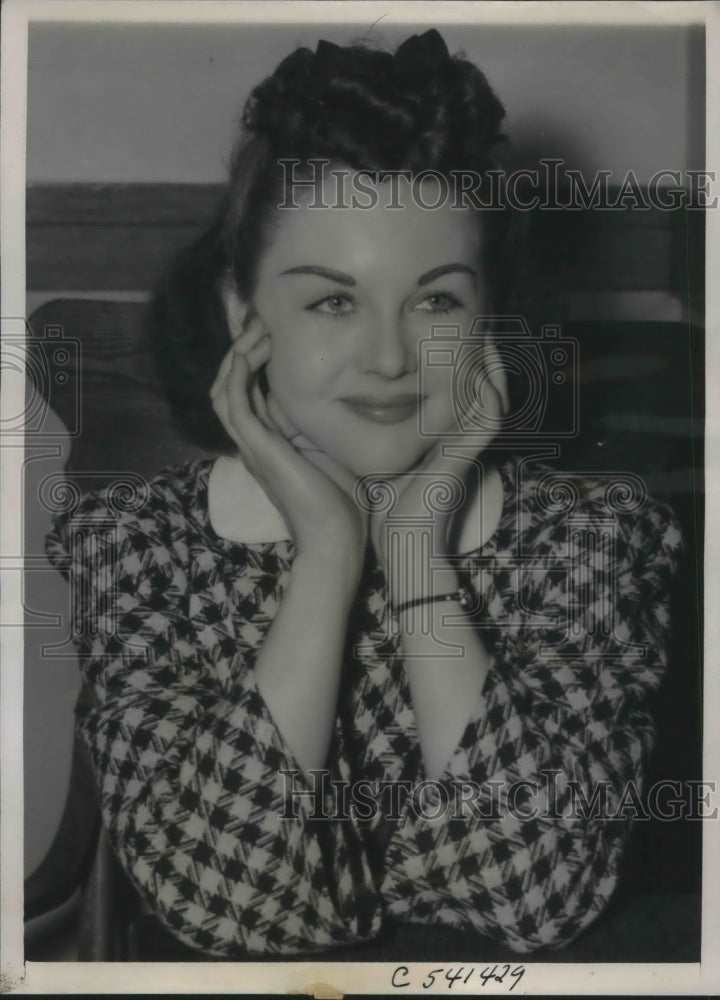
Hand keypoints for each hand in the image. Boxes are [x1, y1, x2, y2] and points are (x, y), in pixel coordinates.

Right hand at [210, 312, 367, 562]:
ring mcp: (252, 446)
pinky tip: (250, 351)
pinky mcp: (258, 449)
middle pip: (228, 386)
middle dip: (240, 350)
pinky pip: (234, 403)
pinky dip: (237, 374)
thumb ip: (328, 427)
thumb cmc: (343, 504)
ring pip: (224, 391)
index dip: (254, 359)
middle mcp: (255, 442)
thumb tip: (350, 396)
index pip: (249, 392)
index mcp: (270, 442)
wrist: (336, 540)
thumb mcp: (336, 451)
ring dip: (236, 356)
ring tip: (255, 329)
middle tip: (259, 320)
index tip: (272, 330)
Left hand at [369, 346, 507, 600]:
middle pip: (486, 385)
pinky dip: (484, 386)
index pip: (466, 391)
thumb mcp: (385, 457)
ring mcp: (470, 446)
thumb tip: (358, 407)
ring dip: (487, 362)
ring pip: (493, 392)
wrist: (401, 542)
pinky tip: (474, 364)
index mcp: (449, 438)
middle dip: (482, 354)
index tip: (449, 332)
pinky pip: (488, 411)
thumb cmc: (388, 508)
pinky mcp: (469, 453)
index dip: (464, 361)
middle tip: (474, 323)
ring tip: (480, 333)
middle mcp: (464, 439)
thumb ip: (383, 433)